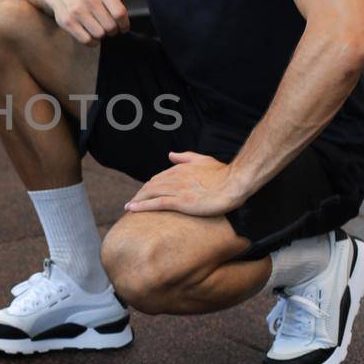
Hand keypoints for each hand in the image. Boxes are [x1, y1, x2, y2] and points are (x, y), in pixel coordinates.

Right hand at [48, 0, 146, 44]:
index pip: (120, 14)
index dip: (125, 24)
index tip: (123, 26)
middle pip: (111, 26)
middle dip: (113, 30)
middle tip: (109, 27)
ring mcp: (77, 11)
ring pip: (99, 34)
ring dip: (102, 36)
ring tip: (99, 29)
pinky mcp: (67, 22)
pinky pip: (87, 40)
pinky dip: (92, 41)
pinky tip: (90, 33)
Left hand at [123, 151, 248, 217]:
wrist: (235, 183)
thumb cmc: (223, 173)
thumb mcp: (203, 159)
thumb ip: (185, 156)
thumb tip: (170, 154)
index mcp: (180, 169)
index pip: (158, 178)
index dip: (149, 187)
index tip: (143, 194)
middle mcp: (176, 178)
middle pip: (150, 186)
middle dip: (139, 194)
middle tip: (132, 203)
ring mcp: (178, 190)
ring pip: (150, 193)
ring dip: (136, 200)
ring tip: (128, 207)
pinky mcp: (181, 201)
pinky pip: (157, 203)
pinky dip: (142, 206)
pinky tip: (132, 209)